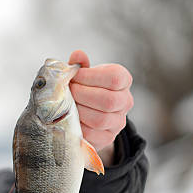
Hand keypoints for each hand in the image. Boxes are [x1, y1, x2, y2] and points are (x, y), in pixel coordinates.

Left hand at [68, 50, 133, 165]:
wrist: (89, 114)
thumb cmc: (85, 88)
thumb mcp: (83, 74)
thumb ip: (80, 65)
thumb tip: (77, 55)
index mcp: (123, 80)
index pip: (115, 78)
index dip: (91, 76)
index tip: (74, 76)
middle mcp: (126, 101)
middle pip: (108, 100)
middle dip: (82, 95)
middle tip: (68, 91)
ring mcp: (118, 121)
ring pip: (100, 119)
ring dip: (78, 111)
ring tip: (67, 104)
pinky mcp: (107, 137)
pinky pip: (92, 134)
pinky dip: (77, 126)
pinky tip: (69, 117)